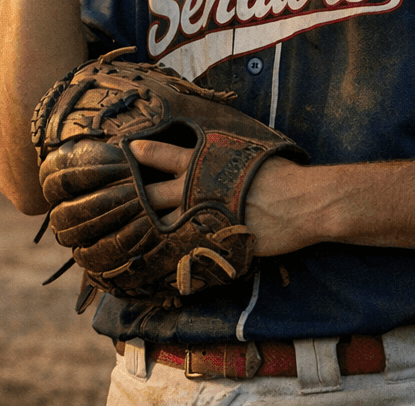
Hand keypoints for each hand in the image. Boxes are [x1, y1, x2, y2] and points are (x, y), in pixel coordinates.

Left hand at [129, 139, 315, 256]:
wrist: (302, 202)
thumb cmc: (278, 173)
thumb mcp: (245, 152)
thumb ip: (220, 155)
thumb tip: (210, 149)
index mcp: (202, 163)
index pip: (160, 154)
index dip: (141, 153)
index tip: (126, 152)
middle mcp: (195, 189)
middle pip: (150, 194)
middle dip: (132, 198)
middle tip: (112, 201)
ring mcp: (201, 218)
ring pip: (162, 225)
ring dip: (147, 230)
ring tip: (127, 235)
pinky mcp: (212, 242)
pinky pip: (184, 251)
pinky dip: (171, 257)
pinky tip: (159, 264)